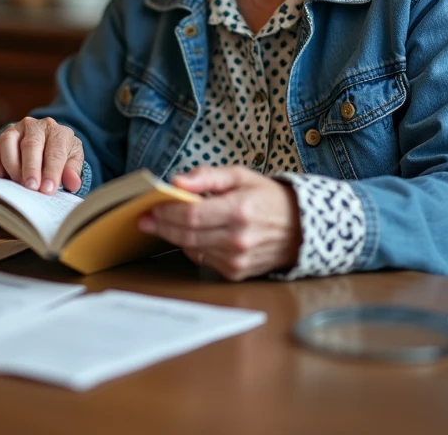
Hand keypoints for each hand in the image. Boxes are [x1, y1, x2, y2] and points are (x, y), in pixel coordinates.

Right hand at [0, 117, 84, 194]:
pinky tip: (0, 176)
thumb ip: (73, 171)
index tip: (48, 189)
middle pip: (31, 144)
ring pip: (8, 141)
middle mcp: (35, 126)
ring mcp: (15, 130)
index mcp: (57, 132)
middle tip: (31, 187)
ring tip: (18, 184)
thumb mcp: (72, 161)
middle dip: (31, 168)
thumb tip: (73, 183)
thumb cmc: (60, 156)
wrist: (44, 146)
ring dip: (12, 164)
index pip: (55, 150)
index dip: (52, 171)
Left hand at [138, 166, 301, 280]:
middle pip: (186, 235)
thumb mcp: (240, 176)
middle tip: (146, 219)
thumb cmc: (267, 198)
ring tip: (168, 224)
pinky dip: (194, 247)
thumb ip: (207, 176)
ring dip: (176, 236)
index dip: (167, 212)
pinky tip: (197, 235)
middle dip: (162, 226)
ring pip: (191, 248)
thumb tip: (177, 181)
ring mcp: (237, 258)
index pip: (191, 215)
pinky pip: (203, 259)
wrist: (300, 228)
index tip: (152, 207)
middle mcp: (238, 238)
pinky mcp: (236, 272)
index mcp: (239, 210)